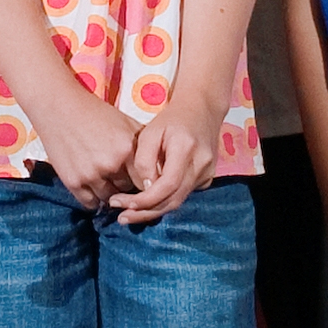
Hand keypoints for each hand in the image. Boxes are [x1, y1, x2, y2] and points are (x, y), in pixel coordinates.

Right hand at [32, 83, 141, 211]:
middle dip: (126, 186)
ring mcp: (90, 175)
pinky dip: (93, 198)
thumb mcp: (125, 123)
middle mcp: (111, 164)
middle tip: (120, 178)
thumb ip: (143, 145)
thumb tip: (159, 167)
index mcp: (127, 149)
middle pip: (128, 191)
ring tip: (105, 180)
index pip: (146, 181)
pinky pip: (90, 203)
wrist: (59, 106)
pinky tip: (93, 186)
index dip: (144, 182)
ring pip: (109, 199)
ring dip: (109, 193)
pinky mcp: (72, 182)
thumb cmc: (95, 113)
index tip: (140, 181)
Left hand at [116, 103, 225, 224]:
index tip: (120, 204)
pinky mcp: (207, 178)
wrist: (202, 109)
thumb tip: (143, 188)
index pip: (167, 185)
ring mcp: (207, 173)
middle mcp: (201, 164)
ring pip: (178, 201)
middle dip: (145, 212)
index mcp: (186, 149)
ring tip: (129, 215)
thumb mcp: (150, 132)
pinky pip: (183, 195)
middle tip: (121, 218)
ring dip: (153, 211)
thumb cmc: (171, 119)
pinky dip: (165, 202)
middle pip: (173, 200)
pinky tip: (147, 204)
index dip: (144, 200)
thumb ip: (144, 159)